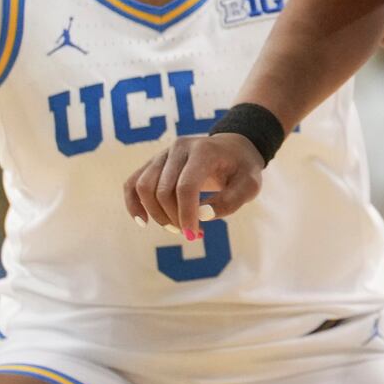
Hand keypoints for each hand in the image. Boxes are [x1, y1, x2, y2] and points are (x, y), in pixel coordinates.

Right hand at [123, 133, 263, 237]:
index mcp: (203, 151)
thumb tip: (203, 215)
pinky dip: (133, 203)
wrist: (233, 149)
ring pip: (144, 187)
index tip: (194, 235)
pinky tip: (143, 222)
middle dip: (175, 218)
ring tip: (177, 227)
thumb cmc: (242, 169)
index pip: (185, 186)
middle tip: (193, 234)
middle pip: (163, 190)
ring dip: (157, 215)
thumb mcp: (250, 185)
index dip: (186, 214)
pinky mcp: (154, 163)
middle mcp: (178, 148)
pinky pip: (133, 183)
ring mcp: (163, 154)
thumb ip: (231, 200)